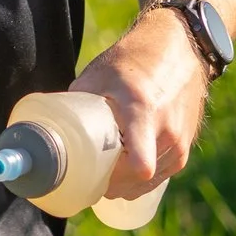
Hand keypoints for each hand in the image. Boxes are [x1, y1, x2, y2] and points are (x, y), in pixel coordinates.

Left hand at [70, 7, 208, 197]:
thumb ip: (76, 102)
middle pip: (133, 178)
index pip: (142, 158)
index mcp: (142, 111)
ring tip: (103, 165)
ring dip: (122, 182)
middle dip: (107, 182)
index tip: (105, 184)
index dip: (123, 176)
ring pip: (143, 183)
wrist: (179, 52)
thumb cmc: (134, 61)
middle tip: (85, 173)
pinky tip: (123, 165)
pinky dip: (138, 178)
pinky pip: (157, 179)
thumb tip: (51, 128)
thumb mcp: (99, 74)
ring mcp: (178, 144)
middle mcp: (166, 132)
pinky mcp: (184, 151)